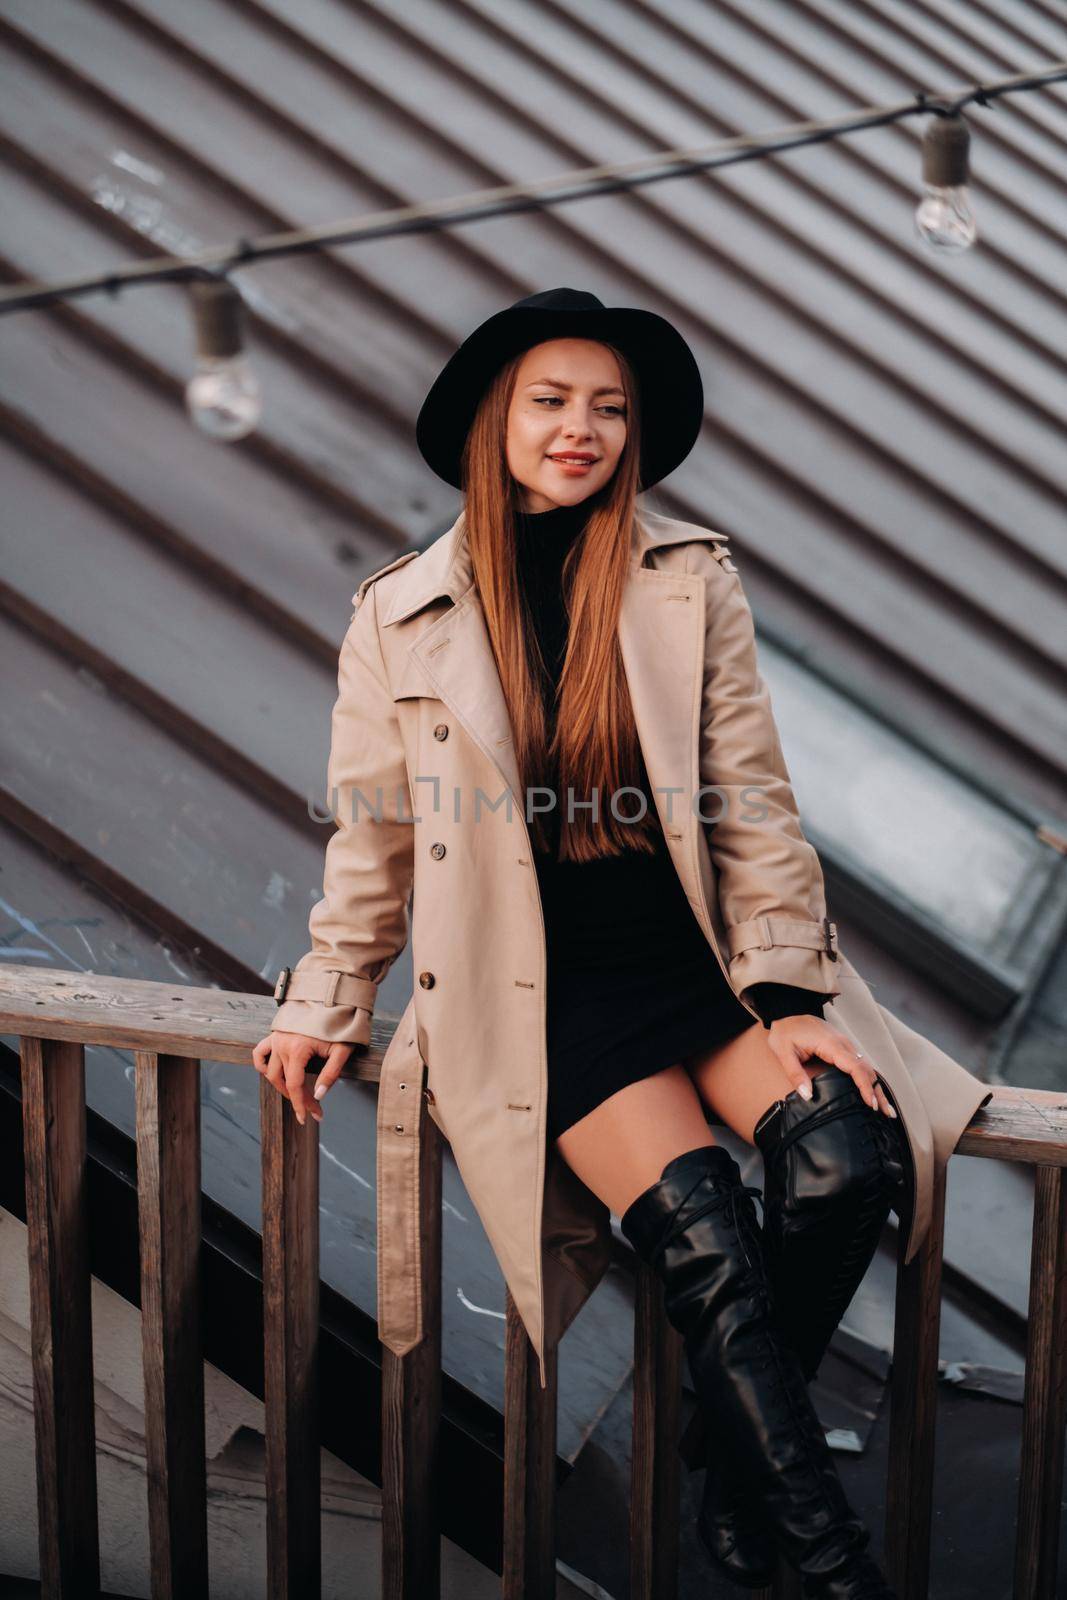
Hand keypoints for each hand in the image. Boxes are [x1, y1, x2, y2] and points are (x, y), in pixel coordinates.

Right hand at [251, 1031, 354, 1126]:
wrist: (330, 999)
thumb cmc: (339, 1024)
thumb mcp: (342, 1049)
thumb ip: (331, 1073)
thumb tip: (319, 1096)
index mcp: (298, 1049)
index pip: (295, 1085)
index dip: (302, 1104)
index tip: (311, 1118)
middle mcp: (282, 1044)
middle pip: (284, 1081)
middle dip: (298, 1099)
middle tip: (312, 1108)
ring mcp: (276, 1039)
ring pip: (270, 1072)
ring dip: (282, 1086)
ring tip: (297, 1095)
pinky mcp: (274, 1034)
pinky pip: (260, 1053)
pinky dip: (262, 1065)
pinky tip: (273, 1074)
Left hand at [765, 1016, 896, 1117]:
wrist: (788, 1011)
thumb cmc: (786, 1032)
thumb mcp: (783, 1052)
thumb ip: (795, 1074)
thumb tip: (807, 1096)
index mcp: (831, 1045)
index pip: (855, 1067)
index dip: (865, 1087)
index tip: (870, 1104)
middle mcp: (843, 1044)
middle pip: (867, 1070)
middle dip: (878, 1092)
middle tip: (887, 1114)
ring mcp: (845, 1045)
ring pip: (867, 1068)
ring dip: (877, 1087)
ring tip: (886, 1109)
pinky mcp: (843, 1048)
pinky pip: (860, 1064)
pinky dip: (869, 1079)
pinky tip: (873, 1092)